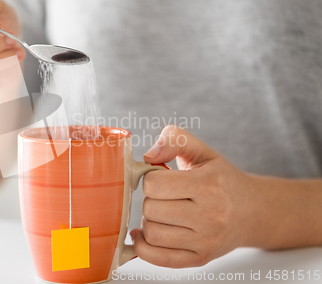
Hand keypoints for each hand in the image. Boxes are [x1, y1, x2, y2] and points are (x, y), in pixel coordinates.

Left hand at [130, 125, 254, 267]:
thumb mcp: (202, 151)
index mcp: (209, 185)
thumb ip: (174, 139)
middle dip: (151, 200)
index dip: (150, 179)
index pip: (154, 185)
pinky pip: (157, 258)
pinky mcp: (200, 258)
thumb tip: (148, 155)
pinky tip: (146, 235)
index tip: (160, 178)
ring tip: (162, 213)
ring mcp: (206, 241)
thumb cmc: (222, 179)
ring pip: (151, 234)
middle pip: (150, 209)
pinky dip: (144, 246)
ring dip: (148, 222)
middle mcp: (210, 216)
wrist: (254, 211)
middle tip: (163, 196)